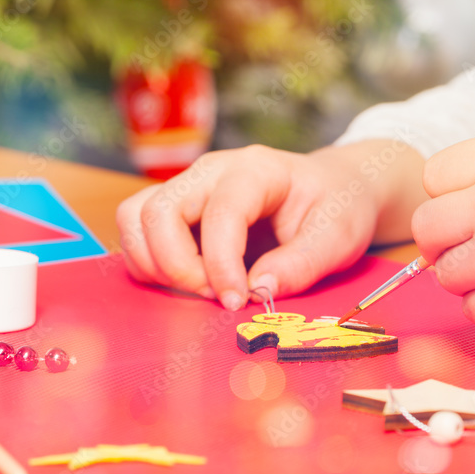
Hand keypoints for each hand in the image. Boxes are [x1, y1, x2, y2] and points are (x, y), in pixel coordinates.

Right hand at [116, 141, 427, 309]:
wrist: (333, 188)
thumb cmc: (336, 207)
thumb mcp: (339, 236)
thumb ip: (303, 264)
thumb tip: (258, 292)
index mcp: (256, 170)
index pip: (220, 214)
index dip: (221, 265)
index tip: (236, 302)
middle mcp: (211, 171)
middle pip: (158, 211)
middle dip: (176, 266)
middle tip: (213, 297)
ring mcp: (189, 187)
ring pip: (135, 217)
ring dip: (154, 264)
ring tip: (198, 290)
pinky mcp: (178, 208)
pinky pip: (138, 231)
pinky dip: (151, 264)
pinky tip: (189, 282)